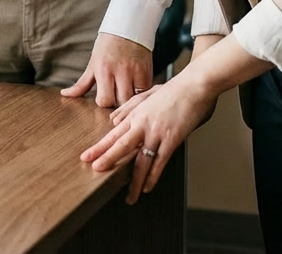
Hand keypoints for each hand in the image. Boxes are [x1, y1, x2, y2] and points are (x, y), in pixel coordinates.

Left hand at [60, 32, 153, 106]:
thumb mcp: (93, 63)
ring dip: (128, 98)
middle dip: (116, 102)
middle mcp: (120, 71)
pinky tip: (135, 86)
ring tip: (125, 90)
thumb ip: (81, 83)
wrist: (127, 26)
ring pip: (133, 99)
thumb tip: (65, 94)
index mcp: (104, 69)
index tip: (103, 95)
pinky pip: (144, 91)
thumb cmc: (107, 45)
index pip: (105, 100)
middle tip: (115, 93)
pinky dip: (139, 92)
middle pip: (120, 102)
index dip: (103, 101)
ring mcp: (135, 72)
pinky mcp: (147, 72)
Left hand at [82, 33, 269, 204]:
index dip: (100, 146)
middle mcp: (143, 123)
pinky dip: (153, 176)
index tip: (86, 157)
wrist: (194, 85)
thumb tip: (113, 119)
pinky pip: (160, 161)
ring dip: (134, 180)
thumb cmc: (173, 89)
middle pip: (121, 144)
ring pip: (141, 159)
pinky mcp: (172, 138)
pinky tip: (148, 187)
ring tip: (128, 196)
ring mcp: (157, 131)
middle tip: (95, 170)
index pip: (113, 134)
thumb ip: (129, 107)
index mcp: (136, 114)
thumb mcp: (147, 94)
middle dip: (107, 159)